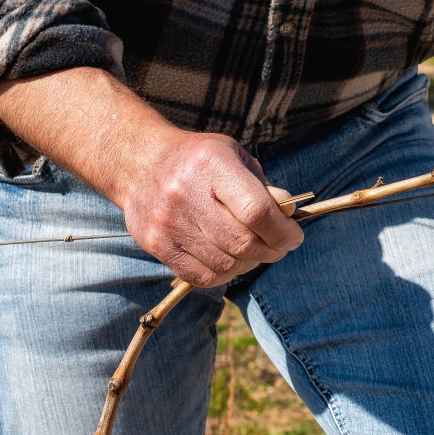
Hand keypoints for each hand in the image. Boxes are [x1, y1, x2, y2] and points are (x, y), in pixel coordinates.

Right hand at [115, 129, 303, 286]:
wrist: (139, 162)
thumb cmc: (199, 160)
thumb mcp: (234, 157)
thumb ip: (262, 187)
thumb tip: (288, 216)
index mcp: (213, 166)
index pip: (256, 211)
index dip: (283, 231)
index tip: (294, 236)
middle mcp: (186, 195)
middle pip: (243, 243)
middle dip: (272, 250)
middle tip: (280, 246)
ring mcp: (168, 223)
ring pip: (225, 265)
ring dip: (250, 263)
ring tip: (255, 250)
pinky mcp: (156, 244)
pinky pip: (201, 276)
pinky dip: (225, 274)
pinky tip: (230, 260)